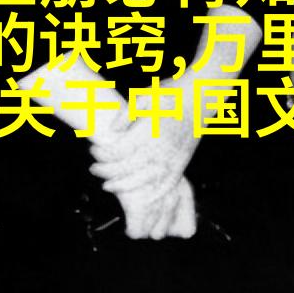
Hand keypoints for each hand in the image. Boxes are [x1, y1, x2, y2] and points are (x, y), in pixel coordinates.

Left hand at [89, 96, 197, 237]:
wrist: (200, 97)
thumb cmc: (171, 94)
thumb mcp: (145, 96)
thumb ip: (126, 114)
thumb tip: (112, 131)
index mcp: (148, 132)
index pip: (118, 152)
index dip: (101, 154)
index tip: (92, 151)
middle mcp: (160, 148)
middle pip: (126, 169)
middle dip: (106, 172)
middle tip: (93, 169)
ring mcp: (172, 158)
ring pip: (143, 181)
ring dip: (123, 186)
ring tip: (108, 185)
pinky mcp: (182, 163)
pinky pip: (167, 185)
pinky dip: (154, 194)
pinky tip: (142, 198)